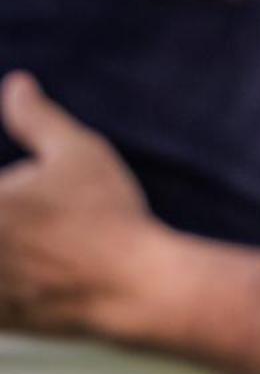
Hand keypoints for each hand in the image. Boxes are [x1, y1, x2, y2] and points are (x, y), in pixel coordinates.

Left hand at [0, 72, 174, 339]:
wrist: (133, 288)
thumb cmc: (107, 215)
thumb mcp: (77, 152)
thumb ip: (36, 118)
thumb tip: (17, 84)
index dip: (5, 191)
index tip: (18, 194)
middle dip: (9, 217)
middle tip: (34, 219)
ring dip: (9, 252)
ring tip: (37, 241)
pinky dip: (9, 280)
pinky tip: (30, 270)